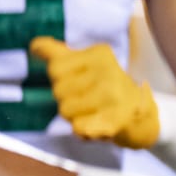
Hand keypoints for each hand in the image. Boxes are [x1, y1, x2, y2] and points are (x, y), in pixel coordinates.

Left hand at [30, 37, 159, 146]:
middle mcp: (109, 71)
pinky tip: (99, 124)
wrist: (141, 115)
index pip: (55, 67)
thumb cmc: (106, 87)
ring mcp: (113, 96)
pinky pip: (77, 128)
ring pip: (65, 111)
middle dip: (68, 99)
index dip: (62, 79)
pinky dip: (84, 131)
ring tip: (95, 111)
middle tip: (90, 99)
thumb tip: (34, 45)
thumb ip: (59, 54)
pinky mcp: (115, 121)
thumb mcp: (85, 64)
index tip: (82, 81)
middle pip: (58, 90)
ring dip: (75, 116)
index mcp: (100, 54)